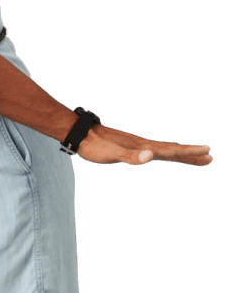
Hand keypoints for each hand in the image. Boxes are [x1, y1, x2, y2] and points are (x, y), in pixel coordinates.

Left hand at [77, 124, 212, 166]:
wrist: (81, 135)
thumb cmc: (95, 146)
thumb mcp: (112, 154)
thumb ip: (131, 156)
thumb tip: (150, 155)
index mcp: (143, 146)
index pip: (171, 150)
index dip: (189, 152)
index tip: (208, 152)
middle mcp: (142, 145)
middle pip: (172, 150)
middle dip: (191, 154)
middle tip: (210, 157)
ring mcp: (136, 145)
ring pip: (163, 150)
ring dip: (180, 153)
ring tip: (194, 156)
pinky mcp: (129, 147)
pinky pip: (152, 151)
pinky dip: (163, 153)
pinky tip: (161, 154)